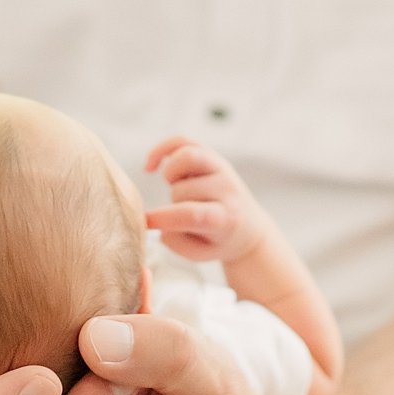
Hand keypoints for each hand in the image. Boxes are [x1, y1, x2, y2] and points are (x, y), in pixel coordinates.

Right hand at [143, 135, 268, 262]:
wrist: (247, 227)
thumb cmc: (219, 242)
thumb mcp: (200, 253)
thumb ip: (175, 241)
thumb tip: (154, 221)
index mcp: (226, 219)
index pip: (193, 214)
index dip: (165, 217)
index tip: (146, 222)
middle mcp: (226, 189)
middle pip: (184, 189)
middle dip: (173, 203)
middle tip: (182, 213)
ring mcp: (221, 168)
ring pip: (187, 157)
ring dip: (171, 175)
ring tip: (176, 188)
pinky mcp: (212, 155)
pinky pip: (183, 141)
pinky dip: (162, 149)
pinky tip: (152, 166)